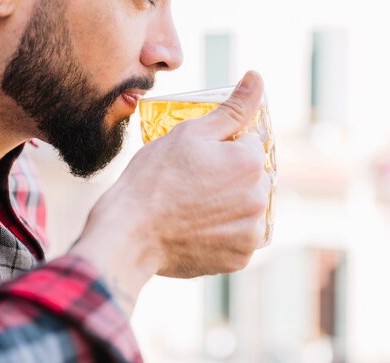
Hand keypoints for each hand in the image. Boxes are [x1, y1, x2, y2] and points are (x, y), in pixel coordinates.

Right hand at [70, 71, 269, 313]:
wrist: (129, 234)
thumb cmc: (154, 178)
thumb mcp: (190, 133)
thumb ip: (231, 108)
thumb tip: (256, 77)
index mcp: (251, 161)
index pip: (249, 146)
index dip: (222, 151)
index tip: (196, 163)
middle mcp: (260, 197)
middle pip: (251, 179)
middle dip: (229, 179)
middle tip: (191, 187)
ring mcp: (252, 231)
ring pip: (246, 210)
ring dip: (229, 207)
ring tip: (192, 210)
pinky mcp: (240, 259)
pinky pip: (238, 239)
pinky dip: (223, 235)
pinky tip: (196, 230)